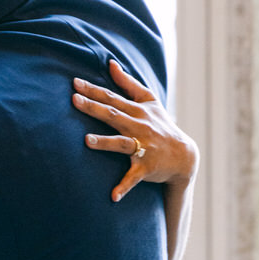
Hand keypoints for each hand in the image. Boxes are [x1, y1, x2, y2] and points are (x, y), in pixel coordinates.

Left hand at [72, 58, 199, 202]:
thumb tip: (110, 63)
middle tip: (74, 100)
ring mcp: (143, 147)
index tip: (74, 83)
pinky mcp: (146, 167)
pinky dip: (124, 186)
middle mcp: (139, 126)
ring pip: (122, 143)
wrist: (184, 155)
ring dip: (105, 143)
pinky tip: (112, 196)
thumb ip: (128, 83)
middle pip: (113, 115)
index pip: (112, 98)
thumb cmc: (161, 125)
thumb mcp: (149, 101)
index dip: (93, 90)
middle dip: (93, 108)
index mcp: (137, 111)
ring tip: (87, 141)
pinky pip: (133, 178)